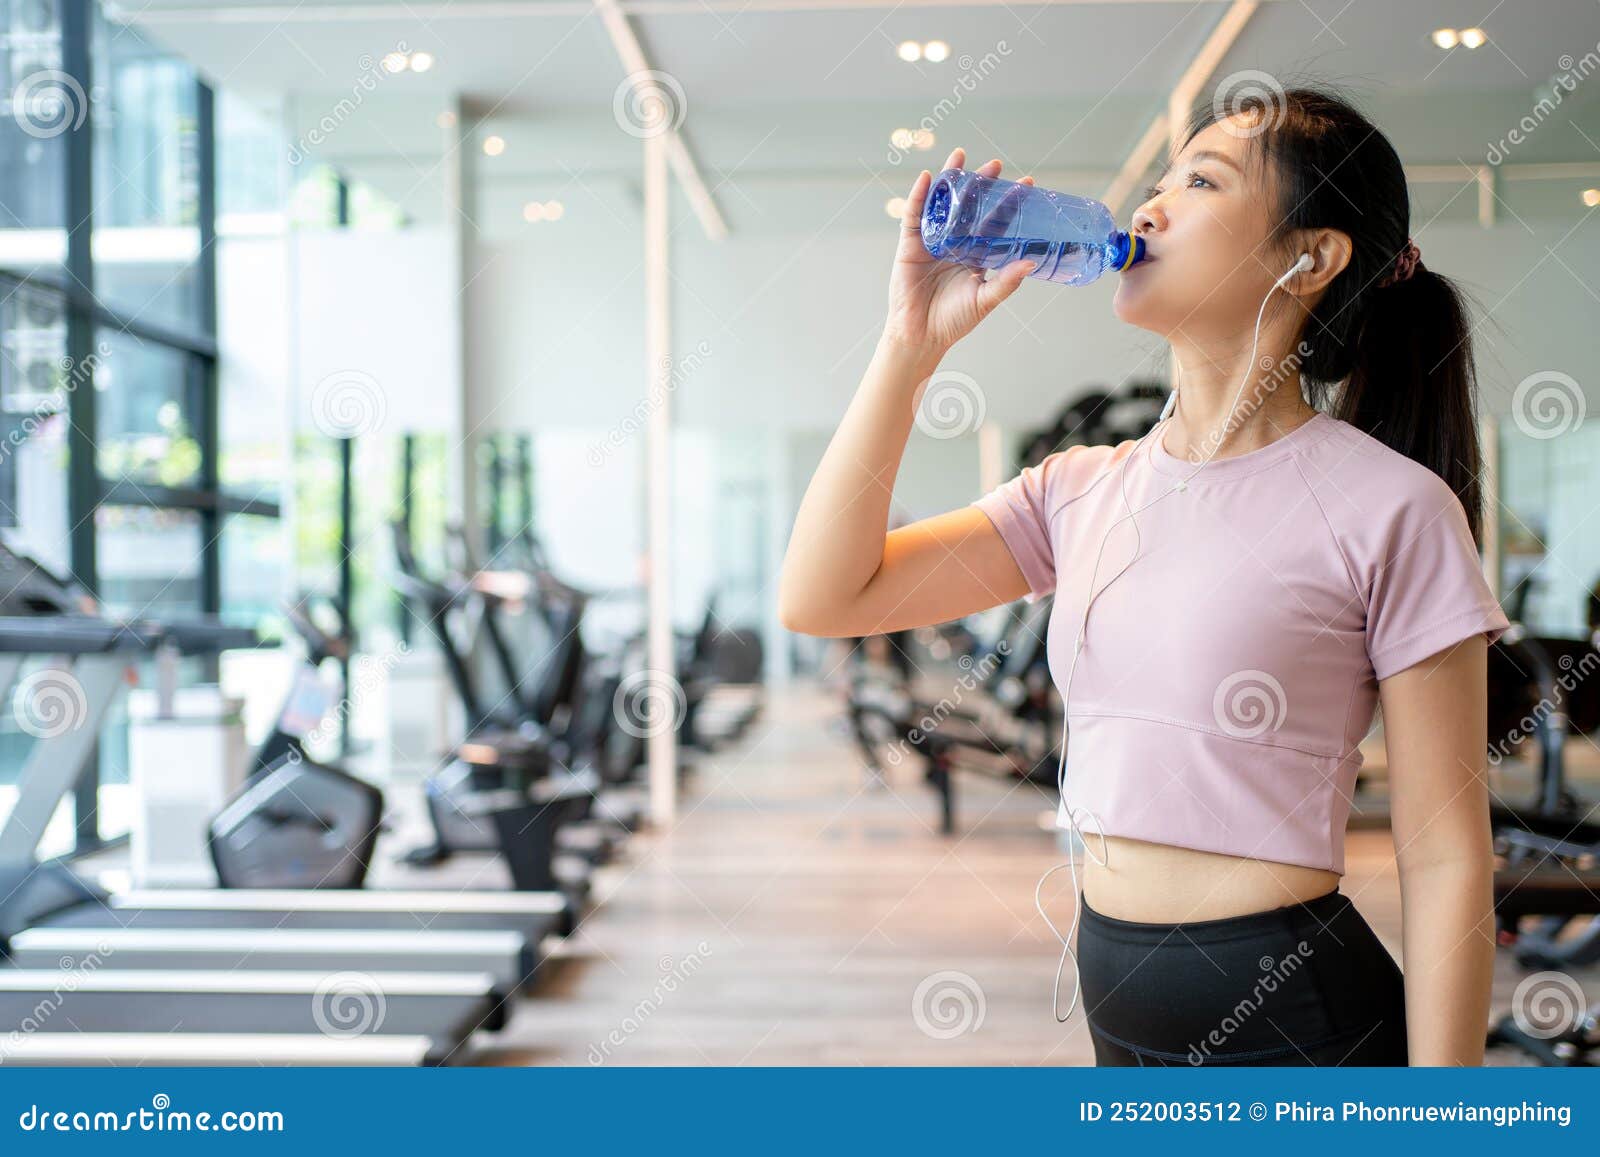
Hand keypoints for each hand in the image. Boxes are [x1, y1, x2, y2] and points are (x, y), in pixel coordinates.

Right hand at [882, 147, 1037, 356]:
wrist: (921, 335)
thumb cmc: (953, 321)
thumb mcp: (985, 299)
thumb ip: (1007, 281)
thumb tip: (1031, 261)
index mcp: (975, 254)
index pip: (995, 223)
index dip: (1008, 203)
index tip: (1026, 184)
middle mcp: (955, 243)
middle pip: (969, 206)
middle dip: (981, 184)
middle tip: (995, 165)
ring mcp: (932, 242)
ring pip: (942, 204)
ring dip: (949, 179)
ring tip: (960, 155)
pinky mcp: (910, 244)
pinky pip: (914, 215)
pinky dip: (919, 196)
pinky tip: (928, 177)